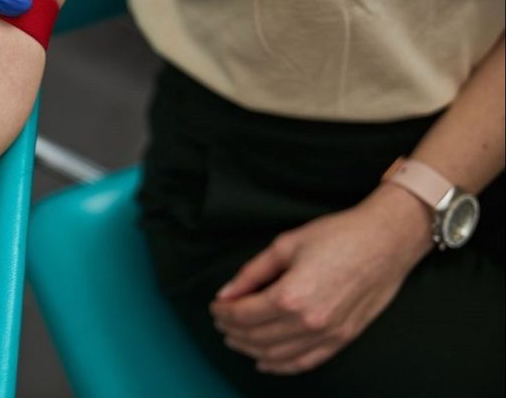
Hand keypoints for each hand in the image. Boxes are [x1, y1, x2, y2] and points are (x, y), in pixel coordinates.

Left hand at [210, 184, 432, 374]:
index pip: (244, 315)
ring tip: (235, 339)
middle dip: (232, 331)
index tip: (215, 306)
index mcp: (291, 295)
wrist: (387, 241)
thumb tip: (226, 293)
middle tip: (221, 321)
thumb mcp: (285, 245)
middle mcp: (309, 321)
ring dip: (251, 349)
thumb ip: (252, 273)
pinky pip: (306, 362)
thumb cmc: (338, 236)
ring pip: (277, 354)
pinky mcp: (343, 338)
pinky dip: (281, 365)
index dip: (224, 312)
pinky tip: (265, 361)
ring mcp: (328, 334)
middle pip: (257, 337)